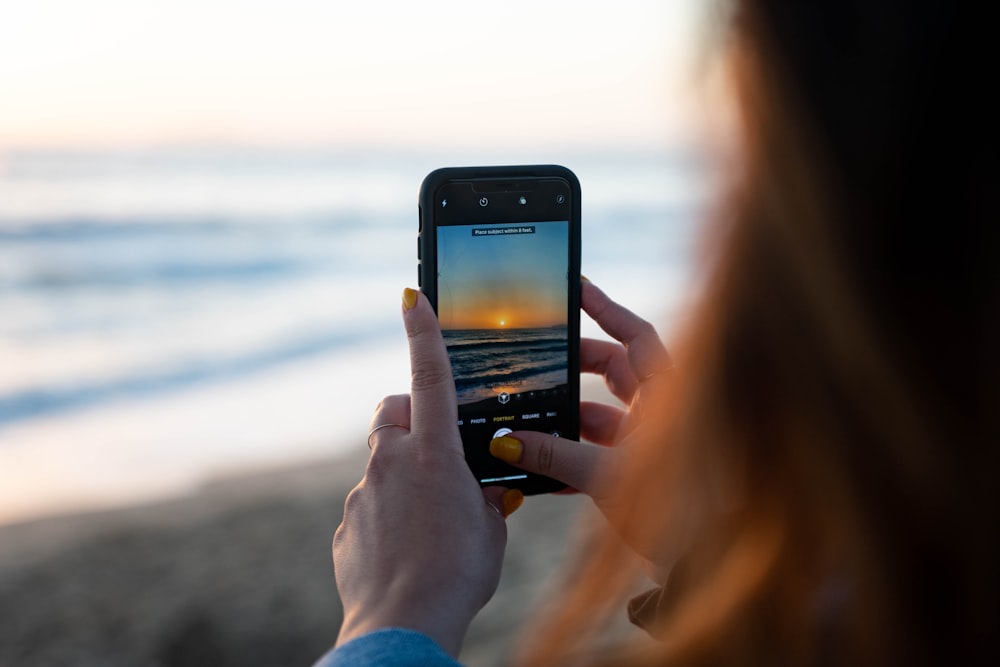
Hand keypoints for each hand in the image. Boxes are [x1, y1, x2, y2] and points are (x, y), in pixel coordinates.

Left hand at [333, 288, 521, 656]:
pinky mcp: (345, 527)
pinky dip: (386, 518)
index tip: (411, 295)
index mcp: (433, 454)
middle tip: (436, 452)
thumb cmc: (460, 575)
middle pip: (391, 416)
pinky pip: (367, 508)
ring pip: (380, 467)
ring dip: (403, 481)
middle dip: (410, 422)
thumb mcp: (492, 529)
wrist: (405, 625)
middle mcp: (389, 464)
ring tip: (429, 526)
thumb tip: (486, 493)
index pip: (428, 376)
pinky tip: (406, 552)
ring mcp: (360, 494)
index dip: (421, 332)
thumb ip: (485, 498)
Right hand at [488, 279, 671, 564]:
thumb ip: (555, 457)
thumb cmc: (677, 517)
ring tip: (525, 416)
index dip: (606, 309)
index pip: (637, 335)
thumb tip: (505, 442)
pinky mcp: (640, 469)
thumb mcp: (606, 479)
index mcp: (671, 396)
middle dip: (572, 367)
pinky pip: (599, 447)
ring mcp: (652, 440)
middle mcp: (664, 411)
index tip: (574, 287)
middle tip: (535, 360)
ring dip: (565, 416)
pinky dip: (571, 451)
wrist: (701, 568)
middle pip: (613, 369)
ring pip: (601, 411)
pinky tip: (538, 464)